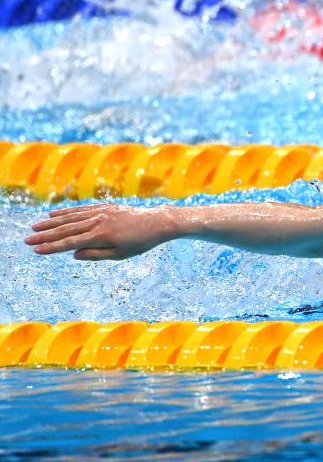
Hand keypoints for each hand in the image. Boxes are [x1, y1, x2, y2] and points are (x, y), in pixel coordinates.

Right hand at [24, 203, 178, 259]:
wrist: (156, 222)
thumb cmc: (140, 243)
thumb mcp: (120, 254)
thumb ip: (96, 254)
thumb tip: (73, 254)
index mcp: (100, 236)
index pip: (70, 243)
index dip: (52, 247)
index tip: (36, 250)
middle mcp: (97, 222)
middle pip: (66, 229)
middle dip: (45, 235)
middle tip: (27, 239)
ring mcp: (99, 213)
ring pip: (70, 217)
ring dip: (51, 222)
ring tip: (35, 226)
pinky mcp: (103, 207)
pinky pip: (80, 209)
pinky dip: (66, 212)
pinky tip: (54, 214)